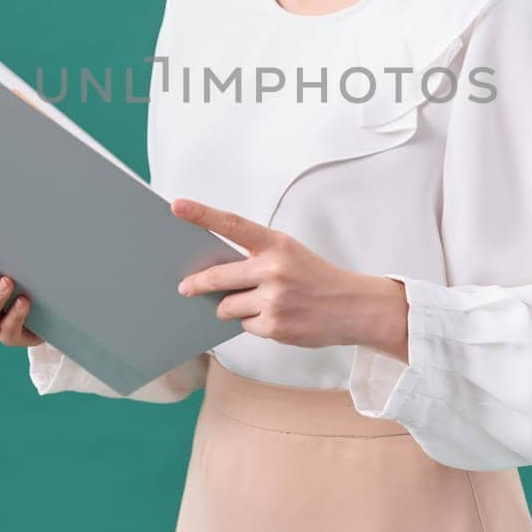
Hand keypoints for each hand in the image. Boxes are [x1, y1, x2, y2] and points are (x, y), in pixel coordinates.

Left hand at [170, 197, 408, 358]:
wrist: (354, 307)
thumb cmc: (317, 278)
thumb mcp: (290, 255)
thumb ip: (256, 259)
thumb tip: (214, 274)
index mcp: (277, 244)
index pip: (233, 224)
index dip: (202, 214)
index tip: (177, 205)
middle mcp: (274, 269)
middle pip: (218, 276)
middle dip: (198, 284)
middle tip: (185, 287)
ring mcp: (274, 299)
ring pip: (228, 306)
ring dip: (232, 308)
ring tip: (259, 303)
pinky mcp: (275, 326)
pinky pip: (245, 325)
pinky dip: (253, 323)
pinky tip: (275, 318)